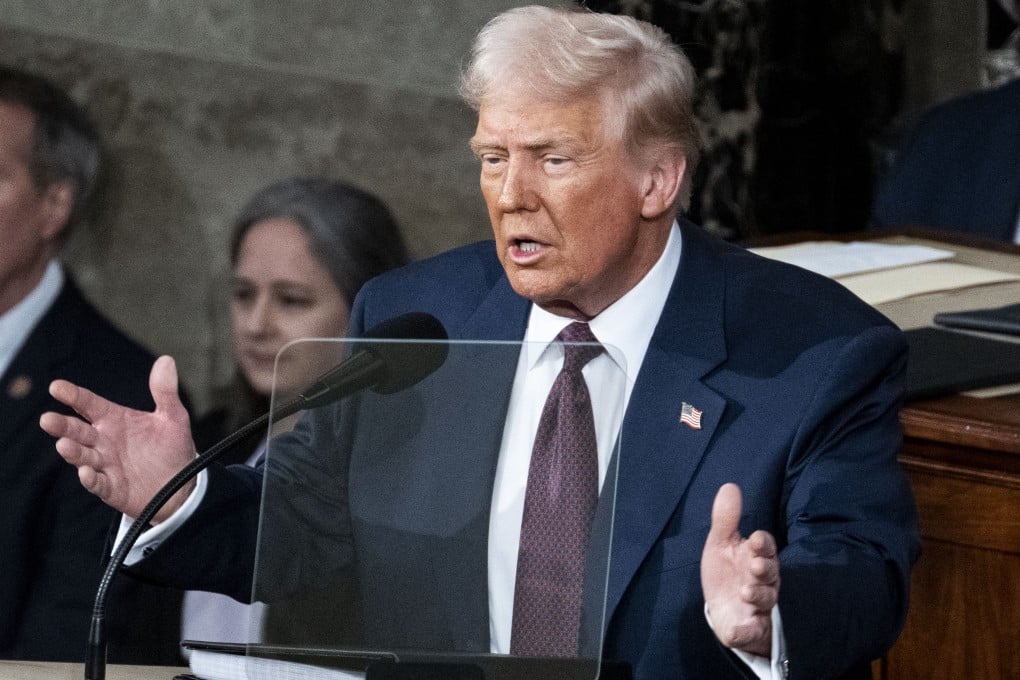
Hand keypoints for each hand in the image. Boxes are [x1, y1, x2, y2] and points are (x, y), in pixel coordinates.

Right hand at [39, 355, 196, 521]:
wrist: (180, 484)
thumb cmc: (170, 447)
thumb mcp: (172, 417)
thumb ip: (165, 392)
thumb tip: (166, 360)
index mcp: (114, 419)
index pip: (89, 404)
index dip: (73, 395)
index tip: (56, 387)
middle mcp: (104, 441)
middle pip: (78, 431)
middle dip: (62, 426)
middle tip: (47, 419)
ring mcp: (105, 464)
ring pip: (83, 456)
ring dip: (73, 451)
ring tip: (64, 444)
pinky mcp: (111, 488)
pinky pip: (98, 483)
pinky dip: (91, 479)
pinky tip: (86, 472)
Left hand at [701, 483, 779, 657]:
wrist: (723, 611)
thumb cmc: (727, 573)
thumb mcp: (721, 545)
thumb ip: (726, 519)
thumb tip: (729, 486)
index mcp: (756, 557)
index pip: (765, 547)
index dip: (762, 544)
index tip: (754, 539)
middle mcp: (763, 581)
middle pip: (770, 573)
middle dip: (765, 569)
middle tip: (755, 566)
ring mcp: (758, 606)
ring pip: (766, 600)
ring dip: (757, 595)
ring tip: (745, 590)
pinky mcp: (750, 629)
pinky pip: (751, 632)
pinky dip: (744, 632)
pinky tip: (734, 631)